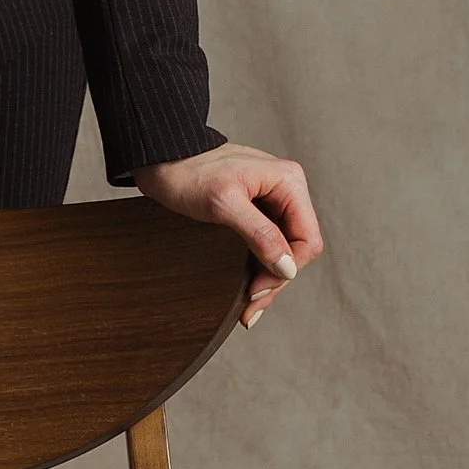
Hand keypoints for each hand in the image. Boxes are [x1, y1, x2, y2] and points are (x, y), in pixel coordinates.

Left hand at [132, 143, 322, 327]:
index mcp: (288, 182)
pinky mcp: (255, 211)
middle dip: (275, 280)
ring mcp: (272, 201)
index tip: (256, 290)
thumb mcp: (223, 205)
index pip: (307, 239)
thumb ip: (260, 234)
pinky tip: (247, 286)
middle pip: (296, 249)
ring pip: (282, 250)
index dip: (286, 270)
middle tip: (249, 308)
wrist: (161, 159)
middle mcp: (286, 191)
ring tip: (248, 307)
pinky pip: (267, 244)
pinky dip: (258, 267)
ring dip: (267, 278)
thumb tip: (287, 267)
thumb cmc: (188, 173)